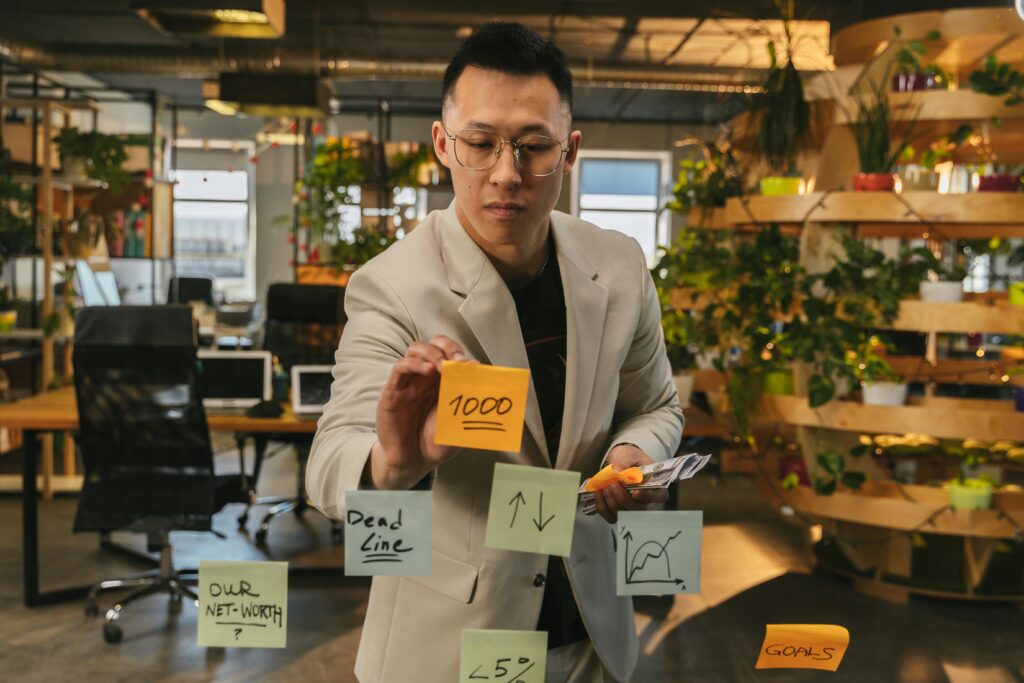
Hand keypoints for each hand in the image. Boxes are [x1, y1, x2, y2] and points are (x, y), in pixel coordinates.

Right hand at [370, 335, 469, 488]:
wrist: (414, 461)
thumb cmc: (436, 442)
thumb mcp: (459, 421)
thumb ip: (468, 400)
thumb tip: (478, 373)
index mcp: (443, 381)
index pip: (450, 353)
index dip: (460, 353)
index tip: (471, 366)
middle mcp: (426, 377)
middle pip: (433, 345)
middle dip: (448, 348)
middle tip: (458, 362)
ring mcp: (409, 381)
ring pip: (415, 350)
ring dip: (432, 353)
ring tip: (442, 366)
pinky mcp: (393, 391)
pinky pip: (400, 368)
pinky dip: (414, 364)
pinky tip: (427, 370)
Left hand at [593, 445, 666, 523]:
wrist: (621, 462)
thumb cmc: (631, 459)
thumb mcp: (630, 455)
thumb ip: (625, 461)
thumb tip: (617, 471)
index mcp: (656, 487)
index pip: (659, 497)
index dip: (647, 497)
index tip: (635, 492)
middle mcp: (646, 502)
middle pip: (636, 508)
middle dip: (621, 496)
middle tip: (612, 483)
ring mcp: (632, 509)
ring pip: (621, 513)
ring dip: (610, 499)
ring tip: (605, 485)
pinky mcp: (619, 512)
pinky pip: (610, 516)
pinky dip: (602, 505)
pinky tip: (599, 492)